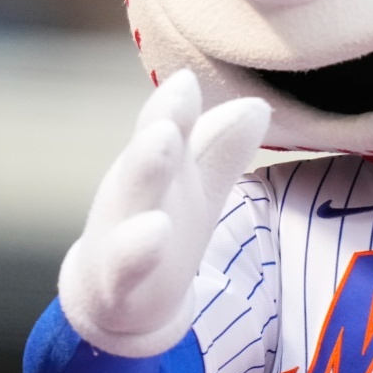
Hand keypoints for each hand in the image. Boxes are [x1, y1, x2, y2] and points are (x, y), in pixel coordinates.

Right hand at [57, 71, 270, 356]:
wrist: (114, 296)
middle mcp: (136, 193)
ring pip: (132, 200)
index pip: (166, 126)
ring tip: (163, 138)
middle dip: (161, 120)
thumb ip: (222, 146)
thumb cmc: (157, 225)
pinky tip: (156, 228)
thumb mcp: (197, 186)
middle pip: (148, 153)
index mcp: (157, 166)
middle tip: (177, 91)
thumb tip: (259, 104)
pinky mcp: (120, 280)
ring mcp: (122, 234)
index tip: (189, 75)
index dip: (176, 102)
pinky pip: (126, 263)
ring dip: (145, 168)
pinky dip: (137, 248)